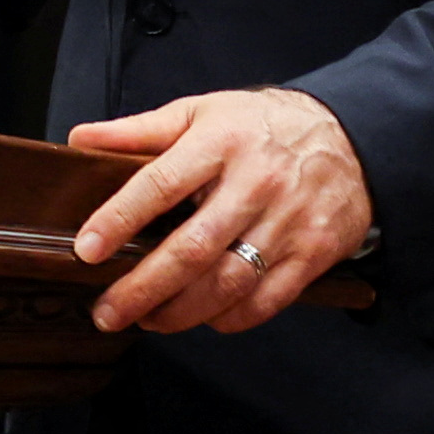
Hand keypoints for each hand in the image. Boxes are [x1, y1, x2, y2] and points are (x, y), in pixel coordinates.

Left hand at [65, 87, 370, 335]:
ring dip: (180, 313)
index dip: (120, 219)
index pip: (160, 184)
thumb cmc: (263, 127)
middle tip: (107, 312)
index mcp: (221, 142)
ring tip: (147, 320)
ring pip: (227, 283)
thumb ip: (141, 131)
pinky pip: (265, 301)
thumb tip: (80, 140)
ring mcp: (289, 221)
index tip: (88, 250)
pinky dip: (228, 319)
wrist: (353, 137)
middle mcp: (256, 182)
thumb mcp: (203, 112)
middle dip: (142, 288)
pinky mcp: (313, 252)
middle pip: (192, 248)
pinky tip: (203, 319)